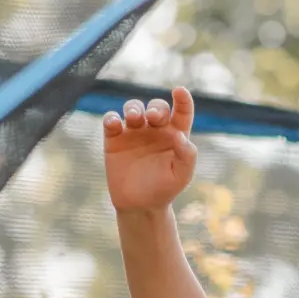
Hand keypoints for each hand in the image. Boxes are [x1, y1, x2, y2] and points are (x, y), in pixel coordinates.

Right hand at [103, 88, 196, 212]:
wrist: (140, 206)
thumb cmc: (164, 190)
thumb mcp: (181, 176)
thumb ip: (187, 156)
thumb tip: (180, 136)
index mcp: (175, 135)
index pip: (181, 112)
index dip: (182, 99)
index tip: (180, 91)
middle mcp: (155, 130)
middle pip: (156, 107)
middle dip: (155, 107)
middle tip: (153, 117)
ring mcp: (134, 132)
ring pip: (133, 108)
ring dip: (133, 108)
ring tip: (134, 118)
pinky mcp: (114, 138)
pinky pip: (111, 120)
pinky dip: (111, 118)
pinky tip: (115, 124)